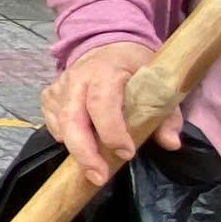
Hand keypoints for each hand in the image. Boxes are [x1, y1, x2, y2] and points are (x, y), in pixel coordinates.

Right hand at [43, 40, 180, 186]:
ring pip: (60, 124)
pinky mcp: (49, 96)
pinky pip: (52, 123)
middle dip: (84, 152)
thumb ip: (166, 114)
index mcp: (106, 71)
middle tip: (99, 176)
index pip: (101, 103)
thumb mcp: (158, 83)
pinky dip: (64, 138)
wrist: (108, 44)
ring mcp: (59, 87)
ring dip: (75, 150)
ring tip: (92, 170)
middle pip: (72, 119)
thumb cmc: (136, 66)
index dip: (111, 131)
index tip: (126, 153)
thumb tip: (171, 143)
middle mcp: (77, 78)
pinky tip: (80, 144)